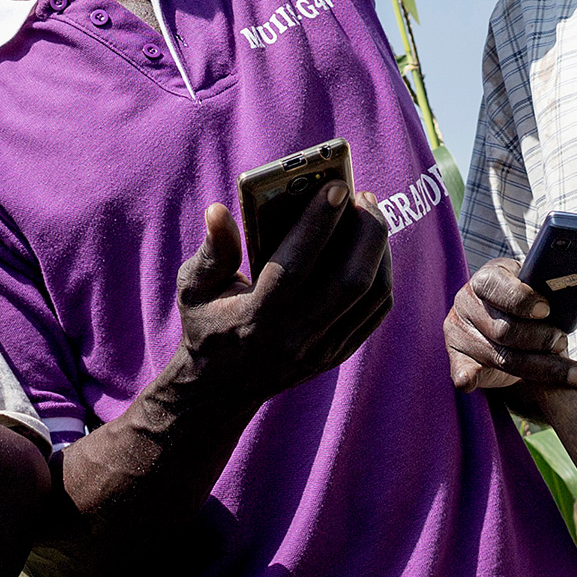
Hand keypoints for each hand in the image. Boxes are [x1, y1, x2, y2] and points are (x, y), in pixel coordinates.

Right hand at [175, 182, 391, 406]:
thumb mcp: (195, 287)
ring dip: (378, 248)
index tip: (335, 186)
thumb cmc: (207, 322)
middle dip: (364, 231)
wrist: (219, 389)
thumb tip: (219, 211)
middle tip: (362, 195)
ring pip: (371, 294)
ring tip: (369, 213)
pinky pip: (376, 311)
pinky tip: (373, 246)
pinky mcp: (337, 354)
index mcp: (255, 319)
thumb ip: (212, 250)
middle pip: (348, 281)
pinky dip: (382, 273)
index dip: (317, 224)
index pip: (294, 266)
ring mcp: (321, 351)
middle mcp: (294, 338)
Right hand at [447, 257, 576, 396]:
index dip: (522, 299)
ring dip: (537, 367)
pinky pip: (460, 370)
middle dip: (538, 339)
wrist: (509, 325)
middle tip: (563, 342)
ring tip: (570, 370)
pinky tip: (473, 382)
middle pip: (503, 328)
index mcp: (492, 276)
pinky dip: (467, 377)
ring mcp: (461, 330)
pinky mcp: (458, 357)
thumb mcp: (560, 298)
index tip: (547, 310)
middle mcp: (470, 300)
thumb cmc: (537, 307)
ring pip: (499, 356)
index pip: (498, 284)